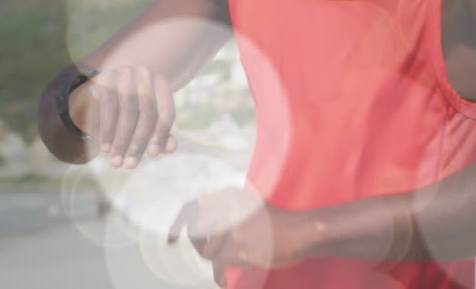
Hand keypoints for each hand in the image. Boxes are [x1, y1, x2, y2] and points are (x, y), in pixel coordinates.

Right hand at [69, 65, 177, 168]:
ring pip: (127, 110)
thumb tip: (171, 148)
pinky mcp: (105, 78)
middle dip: (138, 141)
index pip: (166, 112)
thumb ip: (161, 136)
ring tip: (116, 162)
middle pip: (147, 111)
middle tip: (130, 165)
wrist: (102, 93)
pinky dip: (107, 130)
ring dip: (121, 140)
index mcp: (161, 83)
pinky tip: (104, 148)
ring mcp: (125, 73)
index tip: (152, 155)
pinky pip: (108, 107)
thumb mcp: (147, 124)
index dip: (161, 135)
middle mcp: (145, 74)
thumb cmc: (131, 111)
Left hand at [167, 188, 316, 286]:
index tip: (170, 239)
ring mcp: (232, 226)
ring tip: (230, 263)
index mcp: (229, 195)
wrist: (304, 231)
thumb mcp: (251, 209)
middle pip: (195, 231)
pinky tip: (225, 279)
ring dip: (216, 261)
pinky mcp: (239, 245)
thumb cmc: (280, 224)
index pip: (192, 207)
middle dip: (198, 246)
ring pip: (206, 251)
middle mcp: (227, 207)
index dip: (177, 224)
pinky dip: (220, 276)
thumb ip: (228, 215)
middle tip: (212, 254)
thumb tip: (203, 232)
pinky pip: (218, 266)